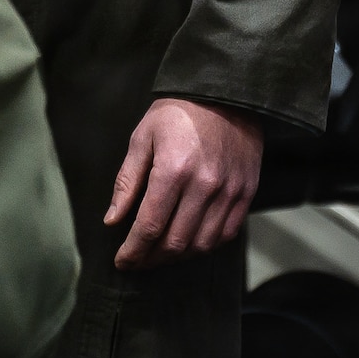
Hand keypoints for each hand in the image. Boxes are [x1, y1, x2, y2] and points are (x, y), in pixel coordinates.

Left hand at [105, 97, 262, 269]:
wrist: (226, 95)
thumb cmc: (176, 114)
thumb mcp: (142, 138)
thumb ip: (127, 181)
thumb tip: (112, 220)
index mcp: (174, 169)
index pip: (150, 226)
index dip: (133, 250)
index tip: (122, 262)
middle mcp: (204, 186)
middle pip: (176, 241)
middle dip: (151, 258)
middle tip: (137, 261)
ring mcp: (229, 192)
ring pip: (202, 245)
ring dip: (177, 256)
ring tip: (159, 255)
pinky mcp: (246, 194)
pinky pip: (225, 235)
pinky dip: (204, 246)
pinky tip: (188, 243)